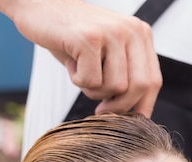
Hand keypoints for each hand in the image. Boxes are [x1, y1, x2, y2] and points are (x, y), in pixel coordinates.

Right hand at [0, 0, 161, 116]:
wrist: (38, 4)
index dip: (142, 105)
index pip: (153, 81)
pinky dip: (77, 80)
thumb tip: (139, 116)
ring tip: (80, 70)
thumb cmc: (73, 36)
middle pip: (139, 87)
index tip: (128, 121)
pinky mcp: (89, 38)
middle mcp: (132, 30)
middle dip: (119, 106)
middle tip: (100, 110)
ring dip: (93, 90)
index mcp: (141, 34)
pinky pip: (91, 81)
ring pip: (115, 87)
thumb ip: (127, 76)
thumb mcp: (108, 54)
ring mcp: (112, 32)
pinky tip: (70, 62)